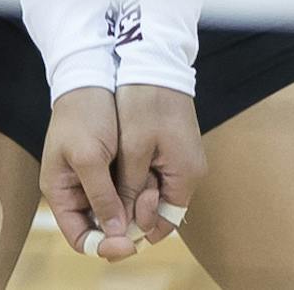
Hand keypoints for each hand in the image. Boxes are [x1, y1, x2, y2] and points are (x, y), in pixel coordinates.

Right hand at [41, 87, 137, 261]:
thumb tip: (115, 232)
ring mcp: (93, 181)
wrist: (92, 77)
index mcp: (60, 192)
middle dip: (124, 230)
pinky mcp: (110, 170)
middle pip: (101, 230)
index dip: (104, 246)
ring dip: (135, 212)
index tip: (129, 242)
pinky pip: (126, 194)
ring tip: (151, 198)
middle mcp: (76, 192)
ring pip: (117, 214)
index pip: (80, 237)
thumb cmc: (83, 114)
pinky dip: (139, 195)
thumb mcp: (89, 156)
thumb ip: (101, 196)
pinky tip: (151, 187)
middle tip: (146, 224)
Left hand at [113, 83, 204, 246]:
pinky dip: (137, 177)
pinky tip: (115, 172)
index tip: (110, 232)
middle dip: (133, 212)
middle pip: (161, 208)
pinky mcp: (175, 146)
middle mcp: (191, 171)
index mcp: (186, 175)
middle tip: (102, 210)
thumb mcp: (132, 149)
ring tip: (104, 191)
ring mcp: (184, 158)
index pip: (166, 222)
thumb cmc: (143, 102)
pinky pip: (156, 172)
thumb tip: (122, 223)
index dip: (138, 231)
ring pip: (156, 190)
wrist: (155, 61)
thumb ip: (129, 188)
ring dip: (132, 194)